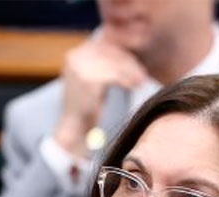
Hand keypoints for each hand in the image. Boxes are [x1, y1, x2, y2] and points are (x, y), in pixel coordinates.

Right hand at [53, 35, 146, 156]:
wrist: (75, 128)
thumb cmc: (88, 107)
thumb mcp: (93, 80)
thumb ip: (105, 65)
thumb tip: (128, 56)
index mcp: (75, 55)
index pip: (105, 46)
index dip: (123, 55)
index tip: (138, 65)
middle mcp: (75, 57)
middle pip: (110, 52)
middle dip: (129, 63)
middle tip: (143, 74)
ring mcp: (79, 67)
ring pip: (114, 63)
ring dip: (130, 72)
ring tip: (141, 81)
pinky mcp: (86, 79)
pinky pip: (113, 75)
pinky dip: (126, 80)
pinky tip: (134, 86)